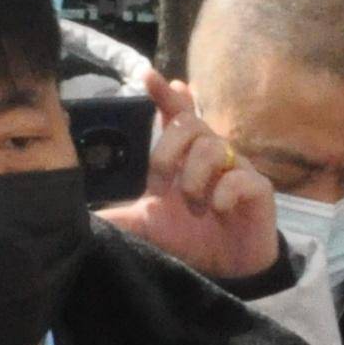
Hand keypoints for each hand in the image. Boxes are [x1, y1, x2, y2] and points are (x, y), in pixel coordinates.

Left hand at [96, 70, 278, 280]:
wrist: (229, 268)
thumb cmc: (191, 236)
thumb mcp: (149, 224)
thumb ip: (121, 214)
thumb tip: (84, 216)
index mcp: (186, 155)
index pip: (176, 114)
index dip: (164, 94)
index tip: (147, 76)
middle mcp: (212, 154)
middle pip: (191, 124)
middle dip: (167, 152)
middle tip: (159, 186)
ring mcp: (238, 169)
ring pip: (214, 148)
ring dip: (194, 179)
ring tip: (194, 207)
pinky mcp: (258, 191)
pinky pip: (241, 178)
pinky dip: (223, 193)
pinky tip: (218, 208)